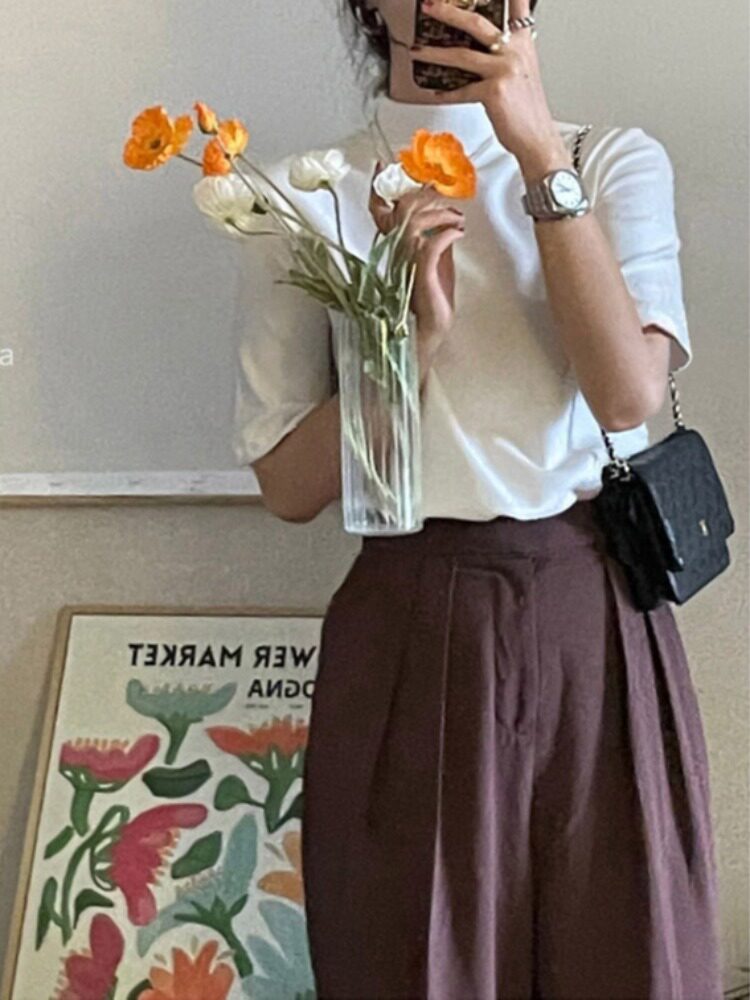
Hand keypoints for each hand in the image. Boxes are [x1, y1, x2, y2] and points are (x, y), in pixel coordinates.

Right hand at [368, 162, 465, 372]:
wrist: (429, 333)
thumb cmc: (431, 301)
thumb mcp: (435, 261)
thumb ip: (435, 237)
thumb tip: (444, 213)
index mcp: (395, 249)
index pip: (381, 213)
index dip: (380, 189)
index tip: (384, 167)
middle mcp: (395, 254)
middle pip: (401, 209)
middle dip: (426, 195)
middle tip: (447, 197)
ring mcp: (405, 266)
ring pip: (413, 223)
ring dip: (440, 213)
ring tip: (456, 218)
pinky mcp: (420, 278)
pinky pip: (428, 246)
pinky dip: (446, 233)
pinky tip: (457, 233)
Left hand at [409, 0, 571, 177]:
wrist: (538, 138)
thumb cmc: (528, 111)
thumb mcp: (523, 72)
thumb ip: (507, 55)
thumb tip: (483, 48)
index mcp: (523, 44)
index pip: (517, 7)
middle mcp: (514, 52)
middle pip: (477, 22)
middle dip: (449, 12)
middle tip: (430, 6)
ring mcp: (504, 70)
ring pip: (462, 55)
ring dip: (434, 52)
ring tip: (417, 50)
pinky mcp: (493, 92)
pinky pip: (462, 90)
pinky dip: (447, 93)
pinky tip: (436, 91)